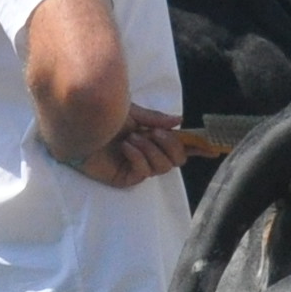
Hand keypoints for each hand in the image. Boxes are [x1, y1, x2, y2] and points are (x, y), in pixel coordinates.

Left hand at [70, 105, 187, 188]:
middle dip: (169, 144)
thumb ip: (156, 119)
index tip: (212, 149)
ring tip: (132, 138)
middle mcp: (147, 154)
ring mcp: (137, 167)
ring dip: (150, 149)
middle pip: (177, 159)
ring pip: (163, 166)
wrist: (78, 126)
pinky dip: (138, 157)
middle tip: (153, 132)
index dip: (197, 148)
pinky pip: (144, 172)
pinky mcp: (125, 178)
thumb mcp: (133, 113)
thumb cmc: (101, 118)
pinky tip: (125, 147)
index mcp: (151, 138)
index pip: (179, 146)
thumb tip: (179, 121)